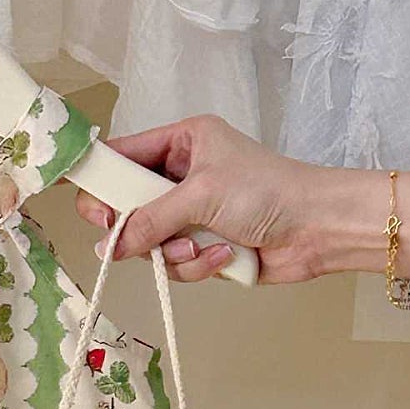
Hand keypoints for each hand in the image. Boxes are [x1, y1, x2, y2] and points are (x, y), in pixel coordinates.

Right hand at [75, 115, 343, 283]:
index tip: (91, 209)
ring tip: (199, 249)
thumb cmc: (268, 192)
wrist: (318, 229)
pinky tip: (224, 257)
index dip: (100, 180)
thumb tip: (107, 247)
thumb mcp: (202, 194)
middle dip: (138, 228)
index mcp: (181, 142)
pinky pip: (175, 264)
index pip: (122, 156)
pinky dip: (196, 266)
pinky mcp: (202, 247)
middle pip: (129, 206)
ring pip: (149, 242)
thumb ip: (150, 219)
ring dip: (172, 253)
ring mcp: (191, 214)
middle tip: (135, 239)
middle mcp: (181, 176)